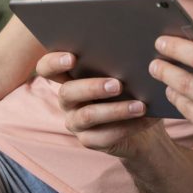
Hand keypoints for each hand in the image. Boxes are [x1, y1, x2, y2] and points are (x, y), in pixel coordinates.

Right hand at [38, 51, 162, 157]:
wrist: (142, 128)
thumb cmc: (132, 90)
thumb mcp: (126, 75)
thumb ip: (120, 63)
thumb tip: (133, 52)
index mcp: (70, 76)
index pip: (47, 68)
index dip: (54, 62)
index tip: (72, 58)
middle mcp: (67, 99)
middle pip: (67, 92)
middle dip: (92, 87)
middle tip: (118, 85)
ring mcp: (75, 121)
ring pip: (87, 115)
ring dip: (115, 110)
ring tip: (140, 106)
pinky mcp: (88, 140)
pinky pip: (105, 136)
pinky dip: (128, 126)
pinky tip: (145, 118)